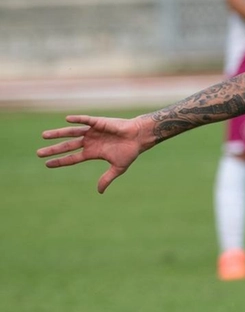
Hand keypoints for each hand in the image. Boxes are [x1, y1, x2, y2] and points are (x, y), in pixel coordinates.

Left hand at [38, 115, 152, 192]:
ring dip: (58, 134)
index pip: (72, 158)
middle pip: (67, 146)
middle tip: (39, 153)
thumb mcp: (118, 168)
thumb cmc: (130, 151)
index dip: (60, 161)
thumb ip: (107, 178)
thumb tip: (99, 192)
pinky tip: (66, 120)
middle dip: (53, 149)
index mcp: (92, 152)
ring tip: (44, 136)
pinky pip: (85, 120)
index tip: (47, 164)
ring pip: (71, 133)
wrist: (139, 138)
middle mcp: (89, 141)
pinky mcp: (98, 123)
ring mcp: (92, 132)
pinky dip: (77, 120)